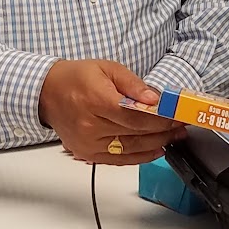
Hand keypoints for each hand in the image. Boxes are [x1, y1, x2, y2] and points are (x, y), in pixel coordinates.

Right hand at [38, 59, 184, 164]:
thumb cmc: (77, 78)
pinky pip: (118, 160)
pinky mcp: (87, 154)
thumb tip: (154, 99)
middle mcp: (90, 126)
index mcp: (95, 100)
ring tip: (174, 137)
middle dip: (163, 131)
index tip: (177, 115)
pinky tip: (156, 150)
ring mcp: (88, 144)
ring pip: (129, 150)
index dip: (160, 118)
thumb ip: (133, 84)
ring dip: (156, 145)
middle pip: (135, 134)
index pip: (135, 116)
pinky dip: (140, 157)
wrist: (47, 93)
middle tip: (180, 126)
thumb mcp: (107, 68)